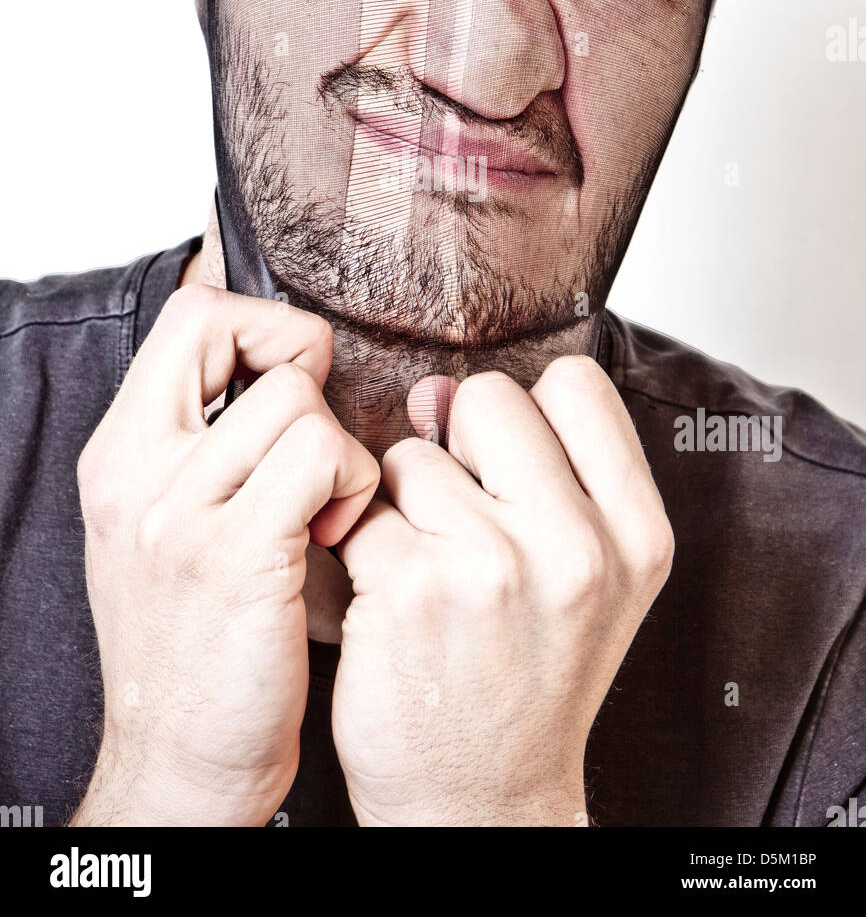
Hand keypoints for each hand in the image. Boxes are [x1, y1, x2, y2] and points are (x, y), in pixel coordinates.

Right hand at [71, 284, 377, 826]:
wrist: (180, 763)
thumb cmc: (192, 644)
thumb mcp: (165, 527)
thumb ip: (205, 444)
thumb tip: (288, 369)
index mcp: (121, 454)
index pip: (190, 314)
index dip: (259, 326)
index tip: (289, 380)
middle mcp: (138, 473)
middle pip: (234, 331)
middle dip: (303, 367)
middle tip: (315, 441)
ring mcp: (182, 515)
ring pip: (296, 399)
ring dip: (339, 447)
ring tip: (328, 506)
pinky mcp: (238, 558)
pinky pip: (322, 459)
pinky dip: (353, 487)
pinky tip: (338, 534)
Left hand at [332, 356, 673, 826]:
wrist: (483, 803)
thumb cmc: (532, 680)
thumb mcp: (597, 581)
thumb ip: (559, 478)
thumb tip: (451, 393)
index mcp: (635, 535)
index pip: (576, 385)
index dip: (532, 415)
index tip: (515, 466)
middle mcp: (575, 547)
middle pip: (488, 399)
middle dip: (459, 448)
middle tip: (464, 520)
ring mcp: (491, 567)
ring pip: (412, 456)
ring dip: (405, 505)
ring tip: (430, 573)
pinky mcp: (410, 589)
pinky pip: (363, 513)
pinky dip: (361, 549)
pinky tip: (389, 602)